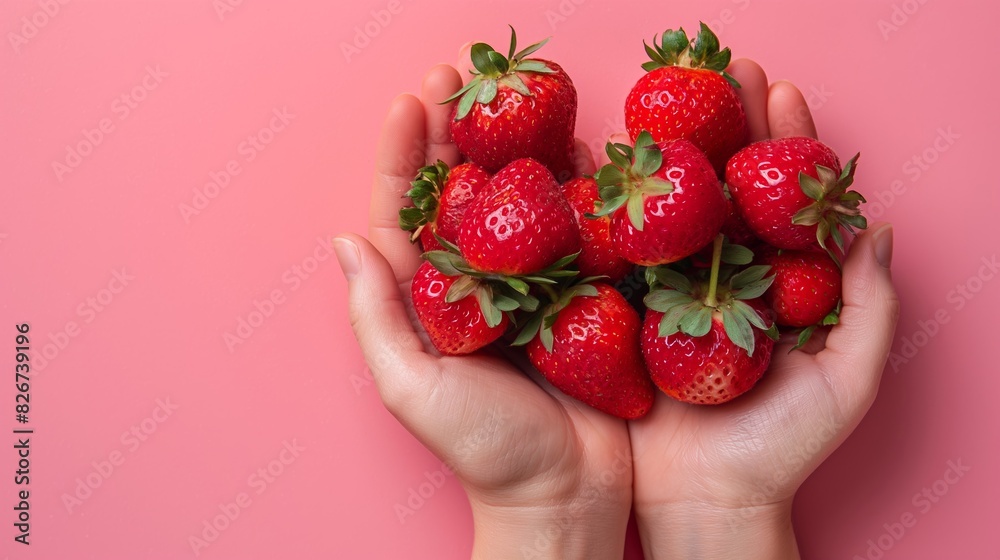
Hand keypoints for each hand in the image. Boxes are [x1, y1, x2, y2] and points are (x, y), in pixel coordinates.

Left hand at [335, 57, 631, 558]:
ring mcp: (532, 286)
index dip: (407, 153)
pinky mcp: (583, 295)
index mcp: (428, 298)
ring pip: (520, 201)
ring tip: (519, 95)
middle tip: (465, 75)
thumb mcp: (414, 388)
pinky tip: (580, 147)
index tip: (414, 100)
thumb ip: (378, 315)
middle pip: (463, 192)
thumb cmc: (486, 452)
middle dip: (460, 132)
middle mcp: (476, 283)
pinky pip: (578, 230)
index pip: (407, 211)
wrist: (567, 496)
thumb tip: (344, 239)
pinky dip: (577, 188)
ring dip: (517, 146)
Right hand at [626, 59, 899, 559]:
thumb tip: (877, 225)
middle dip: (727, 123)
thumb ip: (870, 304)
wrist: (704, 499)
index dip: (787, 141)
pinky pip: (617, 249)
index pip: (784, 197)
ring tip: (661, 95)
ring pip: (672, 205)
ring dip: (668, 148)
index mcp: (780, 283)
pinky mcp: (625, 310)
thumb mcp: (848, 378)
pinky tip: (606, 158)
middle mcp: (725, 277)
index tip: (781, 89)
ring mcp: (671, 290)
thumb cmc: (782, 448)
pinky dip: (612, 204)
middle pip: (727, 185)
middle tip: (720, 66)